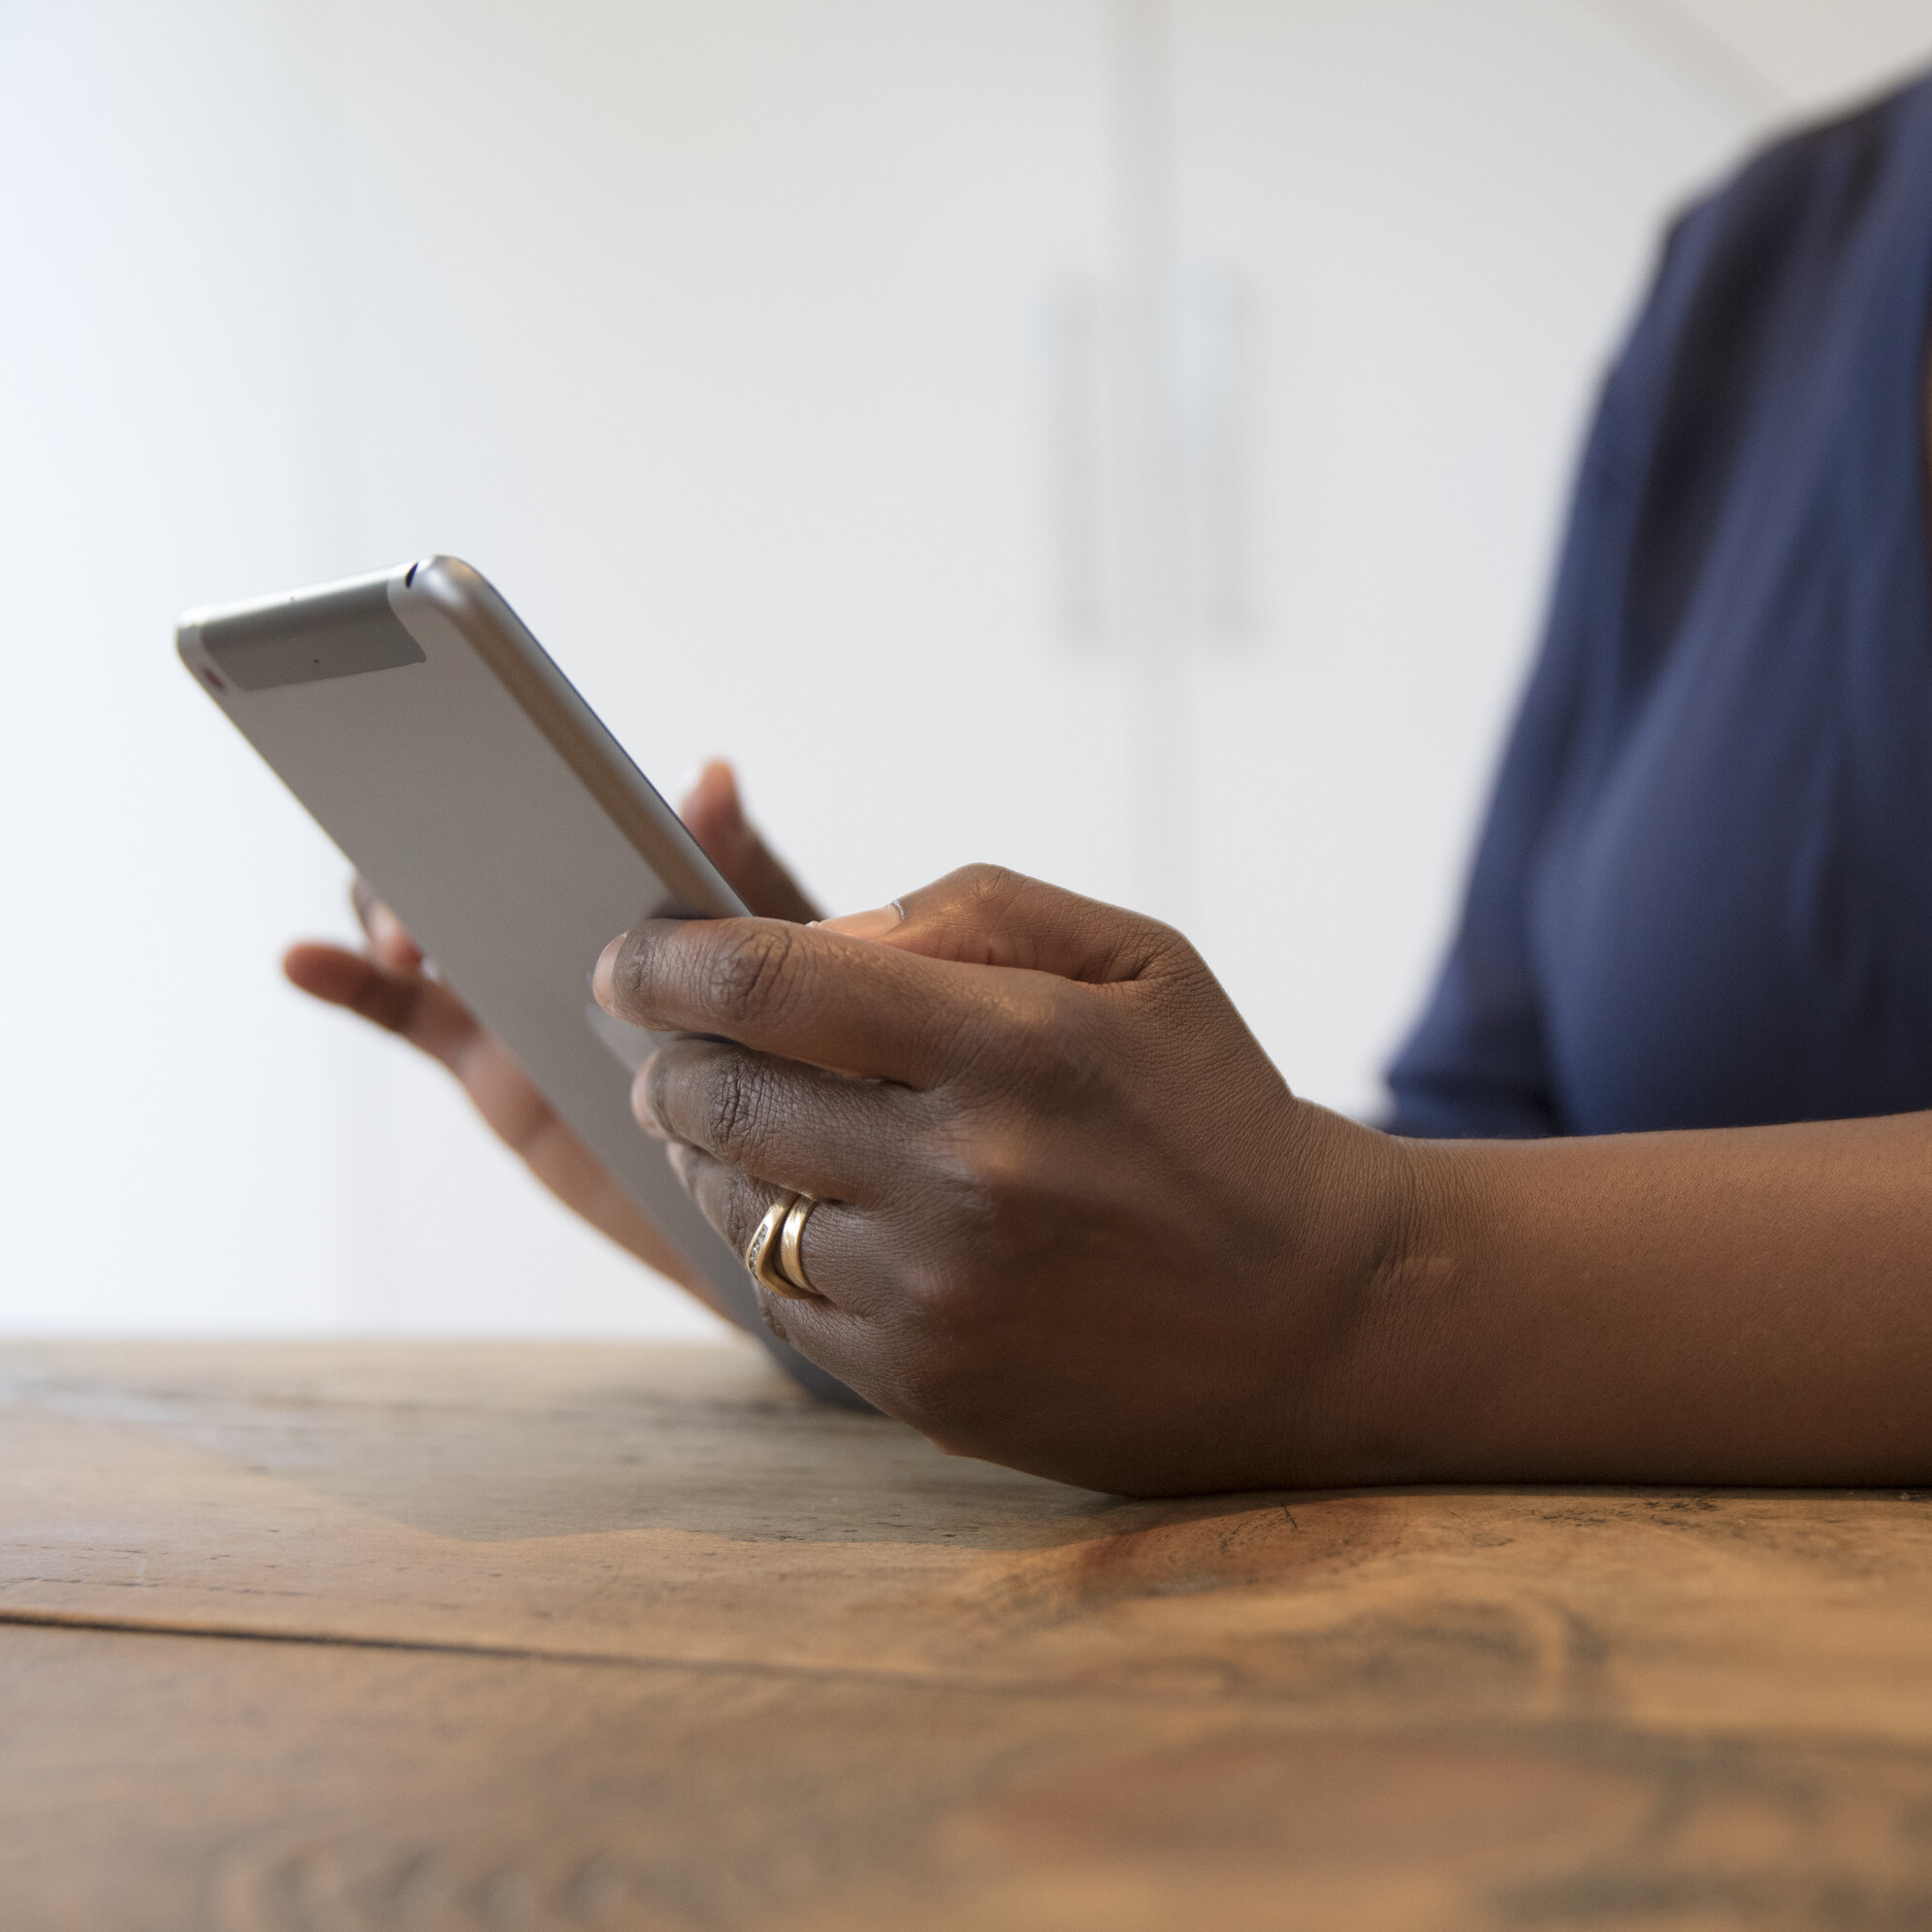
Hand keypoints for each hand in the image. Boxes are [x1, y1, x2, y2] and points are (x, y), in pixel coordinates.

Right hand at [283, 762, 816, 1313]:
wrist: (788, 1175)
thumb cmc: (803, 1039)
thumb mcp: (785, 946)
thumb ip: (738, 867)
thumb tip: (710, 778)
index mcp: (622, 868)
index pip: (549, 795)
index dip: (496, 760)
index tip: (464, 743)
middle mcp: (555, 913)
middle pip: (460, 848)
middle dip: (423, 832)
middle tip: (429, 853)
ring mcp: (512, 984)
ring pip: (418, 922)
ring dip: (387, 906)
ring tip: (406, 934)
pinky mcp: (486, 1062)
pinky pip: (398, 1012)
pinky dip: (342, 979)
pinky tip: (301, 961)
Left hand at [595, 865, 1414, 1493]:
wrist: (1314, 1312)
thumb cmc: (1214, 1112)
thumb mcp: (1138, 959)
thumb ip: (973, 911)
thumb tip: (823, 936)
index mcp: (1013, 1045)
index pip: (772, 980)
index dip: (664, 959)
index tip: (622, 956)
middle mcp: (962, 1174)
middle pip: (719, 1093)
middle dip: (664, 1057)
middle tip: (665, 1043)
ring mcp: (936, 1295)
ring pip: (735, 1203)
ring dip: (707, 1149)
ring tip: (737, 1121)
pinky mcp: (925, 1386)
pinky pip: (782, 1297)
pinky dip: (773, 1241)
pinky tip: (816, 1211)